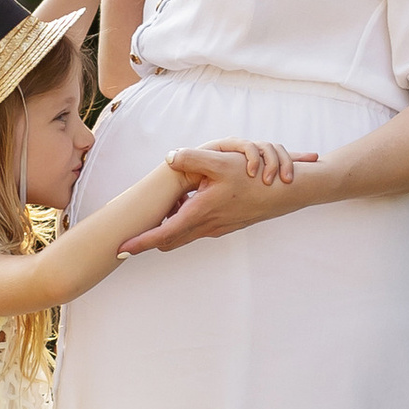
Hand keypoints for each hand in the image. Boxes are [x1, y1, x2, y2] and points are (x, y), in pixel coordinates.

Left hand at [119, 144, 319, 252]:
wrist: (288, 192)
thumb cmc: (256, 177)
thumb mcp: (222, 162)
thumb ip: (193, 159)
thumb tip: (169, 157)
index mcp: (200, 213)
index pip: (162, 234)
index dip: (140, 242)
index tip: (120, 250)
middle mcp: (207, 225)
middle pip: (169, 240)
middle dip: (148, 241)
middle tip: (127, 240)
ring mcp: (218, 227)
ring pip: (183, 235)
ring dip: (166, 231)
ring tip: (150, 223)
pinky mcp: (226, 224)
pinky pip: (197, 228)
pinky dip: (183, 224)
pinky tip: (182, 208)